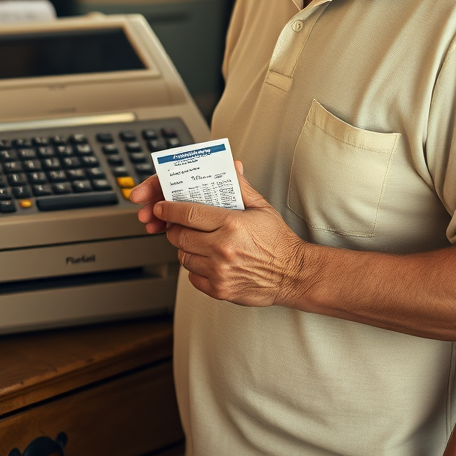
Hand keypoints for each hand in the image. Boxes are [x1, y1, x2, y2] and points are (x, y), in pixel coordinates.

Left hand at [135, 162, 308, 306]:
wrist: (294, 274)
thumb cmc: (278, 240)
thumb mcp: (262, 207)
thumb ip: (241, 187)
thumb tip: (231, 166)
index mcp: (231, 223)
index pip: (187, 214)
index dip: (168, 210)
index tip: (161, 207)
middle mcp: (222, 248)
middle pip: (179, 236)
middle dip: (174, 228)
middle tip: (179, 225)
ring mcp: (219, 271)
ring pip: (183, 257)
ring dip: (185, 249)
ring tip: (197, 242)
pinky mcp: (220, 289)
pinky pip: (192, 277)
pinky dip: (195, 269)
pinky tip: (207, 260)